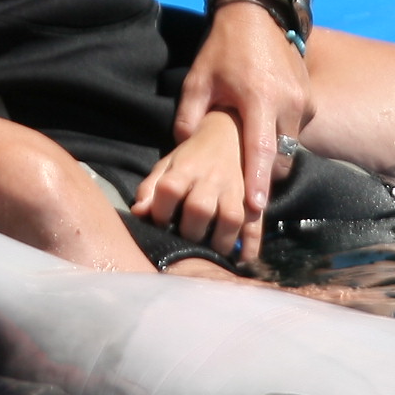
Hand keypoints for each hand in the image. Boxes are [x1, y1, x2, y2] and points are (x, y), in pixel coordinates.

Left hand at [134, 114, 259, 258]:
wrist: (229, 134)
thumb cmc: (192, 157)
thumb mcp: (167, 165)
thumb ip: (150, 188)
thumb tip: (138, 213)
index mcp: (185, 168)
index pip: (169, 190)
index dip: (160, 212)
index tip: (160, 224)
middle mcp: (212, 179)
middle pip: (199, 208)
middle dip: (189, 233)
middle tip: (185, 244)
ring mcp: (236, 190)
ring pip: (231, 219)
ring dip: (219, 242)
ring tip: (210, 254)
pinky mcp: (254, 200)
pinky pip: (256, 225)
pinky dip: (251, 246)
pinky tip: (241, 260)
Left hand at [172, 0, 313, 255]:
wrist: (258, 13)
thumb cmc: (223, 48)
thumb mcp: (198, 80)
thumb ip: (189, 117)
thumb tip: (183, 150)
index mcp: (259, 98)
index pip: (260, 150)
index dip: (256, 182)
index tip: (254, 209)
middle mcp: (288, 102)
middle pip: (279, 156)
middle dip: (263, 176)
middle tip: (242, 192)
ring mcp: (304, 100)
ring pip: (290, 145)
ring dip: (272, 155)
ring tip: (251, 162)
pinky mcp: (310, 98)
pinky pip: (297, 130)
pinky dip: (281, 137)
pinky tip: (263, 132)